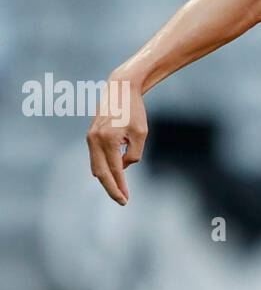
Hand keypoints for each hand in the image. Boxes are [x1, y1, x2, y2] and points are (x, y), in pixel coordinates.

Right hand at [86, 74, 147, 204]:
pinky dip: (103, 169)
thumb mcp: (141, 134)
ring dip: (106, 180)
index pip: (115, 170)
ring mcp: (90, 138)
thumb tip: (122, 168)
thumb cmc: (134, 110)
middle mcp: (94, 139)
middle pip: (100, 173)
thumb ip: (133, 155)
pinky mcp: (90, 136)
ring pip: (95, 167)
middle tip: (122, 201)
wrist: (120, 88)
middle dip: (111, 189)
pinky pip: (95, 158)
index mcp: (108, 139)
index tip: (126, 199)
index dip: (121, 187)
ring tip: (119, 192)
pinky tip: (114, 177)